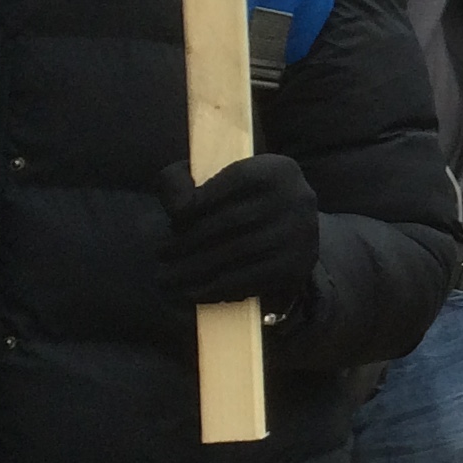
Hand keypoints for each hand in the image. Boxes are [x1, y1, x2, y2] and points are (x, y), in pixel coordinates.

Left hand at [157, 154, 318, 308]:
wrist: (294, 228)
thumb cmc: (242, 201)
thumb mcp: (220, 178)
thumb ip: (182, 181)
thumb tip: (177, 205)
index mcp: (275, 170)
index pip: (232, 181)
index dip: (199, 199)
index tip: (173, 217)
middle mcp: (296, 199)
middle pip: (232, 220)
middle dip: (190, 239)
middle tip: (162, 253)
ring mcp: (299, 235)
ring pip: (238, 253)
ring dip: (197, 268)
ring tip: (169, 276)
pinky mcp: (297, 266)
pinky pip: (251, 280)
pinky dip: (218, 288)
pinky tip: (194, 292)